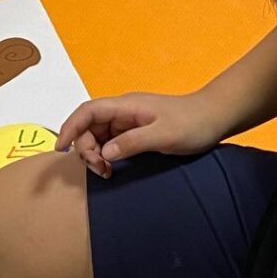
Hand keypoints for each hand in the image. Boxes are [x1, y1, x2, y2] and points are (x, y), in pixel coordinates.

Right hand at [56, 91, 226, 178]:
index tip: (61, 149)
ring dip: (95, 154)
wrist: (215, 117)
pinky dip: (106, 155)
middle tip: (101, 170)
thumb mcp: (164, 135)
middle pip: (89, 126)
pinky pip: (111, 142)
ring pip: (98, 136)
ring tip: (107, 172)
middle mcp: (123, 111)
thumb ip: (133, 142)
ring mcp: (129, 121)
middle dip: (86, 148)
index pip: (87, 112)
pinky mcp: (135, 131)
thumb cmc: (193, 123)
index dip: (70, 128)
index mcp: (126, 105)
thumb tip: (105, 152)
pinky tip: (113, 167)